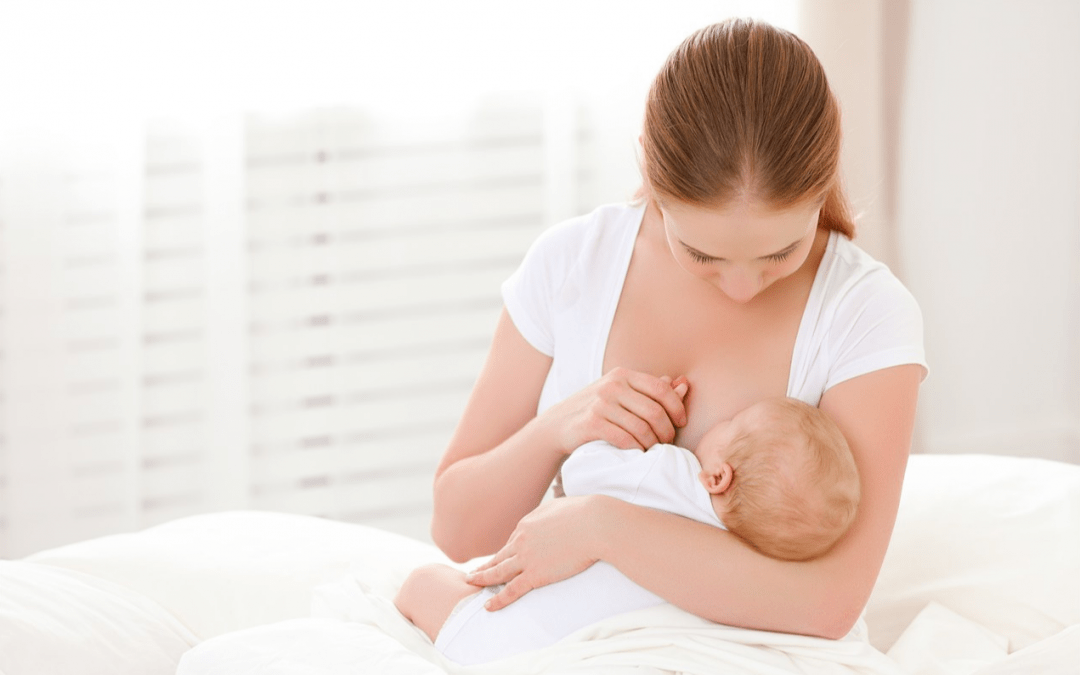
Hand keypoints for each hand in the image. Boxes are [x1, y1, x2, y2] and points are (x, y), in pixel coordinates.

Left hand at [464, 495, 610, 609]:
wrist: (594, 524)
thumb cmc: (585, 514)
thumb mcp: (560, 507)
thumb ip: (550, 515)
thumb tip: (553, 516)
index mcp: (527, 523)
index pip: (513, 541)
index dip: (507, 552)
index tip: (501, 560)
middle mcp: (521, 540)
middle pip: (499, 556)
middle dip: (485, 566)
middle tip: (472, 573)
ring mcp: (526, 558)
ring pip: (498, 572)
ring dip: (482, 579)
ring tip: (471, 583)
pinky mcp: (536, 575)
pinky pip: (511, 590)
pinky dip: (498, 599)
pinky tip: (488, 606)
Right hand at [544, 367, 689, 454]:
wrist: (557, 424)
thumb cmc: (596, 409)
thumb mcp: (621, 393)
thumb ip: (652, 390)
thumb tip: (685, 384)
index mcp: (622, 375)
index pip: (661, 388)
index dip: (677, 407)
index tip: (681, 422)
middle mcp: (612, 385)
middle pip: (655, 411)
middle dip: (667, 431)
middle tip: (667, 442)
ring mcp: (600, 404)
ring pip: (642, 428)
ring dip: (653, 444)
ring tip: (654, 449)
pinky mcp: (591, 423)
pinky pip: (625, 439)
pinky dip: (636, 449)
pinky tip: (637, 452)